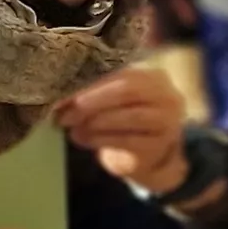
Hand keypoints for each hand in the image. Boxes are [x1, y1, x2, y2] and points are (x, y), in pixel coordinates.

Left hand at [55, 66, 190, 196]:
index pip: (119, 74)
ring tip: (72, 128)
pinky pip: (127, 140)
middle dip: (91, 102)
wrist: (147, 154)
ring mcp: (167, 121)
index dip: (88, 84)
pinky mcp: (158, 146)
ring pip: (129, 117)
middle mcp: (166, 96)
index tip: (60, 95)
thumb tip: (60, 101)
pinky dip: (100, 139)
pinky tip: (83, 139)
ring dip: (95, 122)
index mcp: (152, 76)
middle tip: (65, 114)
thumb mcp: (110, 100)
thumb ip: (91, 94)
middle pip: (126, 91)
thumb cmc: (123, 119)